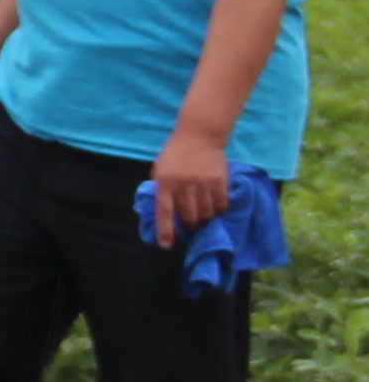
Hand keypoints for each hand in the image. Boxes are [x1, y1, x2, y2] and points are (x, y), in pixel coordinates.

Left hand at [150, 126, 231, 243]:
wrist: (198, 135)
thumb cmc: (175, 154)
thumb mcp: (160, 169)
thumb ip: (162, 189)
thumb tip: (164, 213)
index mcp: (165, 182)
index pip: (164, 211)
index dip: (166, 230)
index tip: (166, 245)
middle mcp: (183, 183)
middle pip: (189, 216)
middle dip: (190, 226)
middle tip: (191, 228)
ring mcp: (203, 182)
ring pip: (207, 213)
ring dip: (205, 220)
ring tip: (204, 219)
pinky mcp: (220, 180)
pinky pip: (221, 204)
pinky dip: (219, 210)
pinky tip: (217, 209)